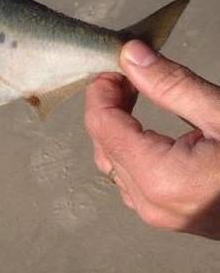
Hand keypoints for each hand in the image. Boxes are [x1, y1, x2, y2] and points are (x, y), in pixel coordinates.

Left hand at [85, 40, 219, 239]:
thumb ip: (172, 85)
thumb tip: (131, 54)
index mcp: (161, 177)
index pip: (102, 125)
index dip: (101, 90)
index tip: (115, 64)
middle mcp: (150, 202)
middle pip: (103, 143)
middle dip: (108, 105)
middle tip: (128, 74)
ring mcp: (157, 215)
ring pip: (112, 163)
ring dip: (116, 126)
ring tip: (135, 94)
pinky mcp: (167, 218)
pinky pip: (131, 180)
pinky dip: (130, 149)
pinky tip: (145, 127)